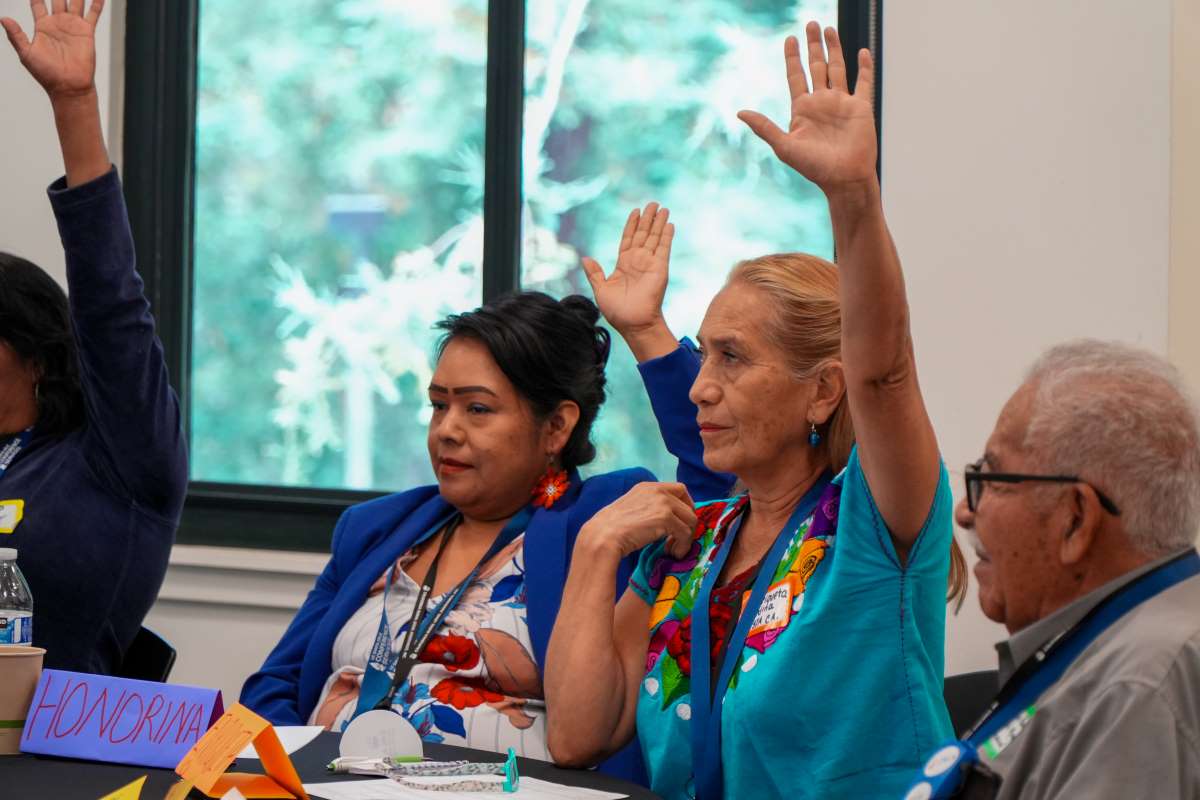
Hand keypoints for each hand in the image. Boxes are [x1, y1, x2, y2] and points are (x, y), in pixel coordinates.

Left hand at [2, 1, 104, 99]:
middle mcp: (58, 23)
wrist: (69, 86)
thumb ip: (16, 35)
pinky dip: (97, 4)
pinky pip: (93, 14)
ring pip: (75, 1)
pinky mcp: (87, 32)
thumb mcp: (26, 53)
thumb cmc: (46, 74)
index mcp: (42, 26)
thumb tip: (3, 18)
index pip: (37, 3)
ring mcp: (73, 26)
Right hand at [579, 482, 696, 560]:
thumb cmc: (611, 528)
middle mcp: (657, 490)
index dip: (686, 506)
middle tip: (680, 539)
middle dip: (689, 523)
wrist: (604, 536)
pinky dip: (683, 545)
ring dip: (686, 538)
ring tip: (674, 550)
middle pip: (688, 504)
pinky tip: (673, 554)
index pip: (679, 489)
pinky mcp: (665, 517)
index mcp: (648, 486)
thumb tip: (667, 520)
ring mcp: (662, 502)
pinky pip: (685, 533)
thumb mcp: (633, 509)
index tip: (681, 522)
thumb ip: (650, 508)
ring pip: (690, 520)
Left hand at [582, 203, 673, 338]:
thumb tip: (585, 258)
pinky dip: (666, 236)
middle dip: (647, 218)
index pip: (628, 239)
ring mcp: (650, 263)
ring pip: (654, 237)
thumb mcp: (600, 290)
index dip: (632, 225)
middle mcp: (638, 261)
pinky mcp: (660, 268)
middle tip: (653, 203)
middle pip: (643, 234)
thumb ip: (595, 273)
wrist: (634, 324)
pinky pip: (664, 248)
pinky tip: (669, 224)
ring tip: (662, 207)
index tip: (635, 211)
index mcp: (623, 265)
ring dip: (658, 222)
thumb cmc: (617, 311)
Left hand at [738, 22, 876, 196]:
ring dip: (834, 48)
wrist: (844, 179)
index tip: (789, 38)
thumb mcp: (784, 146)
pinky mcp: (861, 108)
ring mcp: (842, 103)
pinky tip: (862, 51)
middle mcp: (821, 102)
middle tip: (811, 23)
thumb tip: (739, 112)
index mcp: (802, 109)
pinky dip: (864, 67)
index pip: (795, 76)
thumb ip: (764, 127)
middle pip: (816, 66)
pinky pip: (863, 82)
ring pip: (837, 68)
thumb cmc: (814, 168)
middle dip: (813, 45)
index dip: (792, 57)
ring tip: (829, 29)